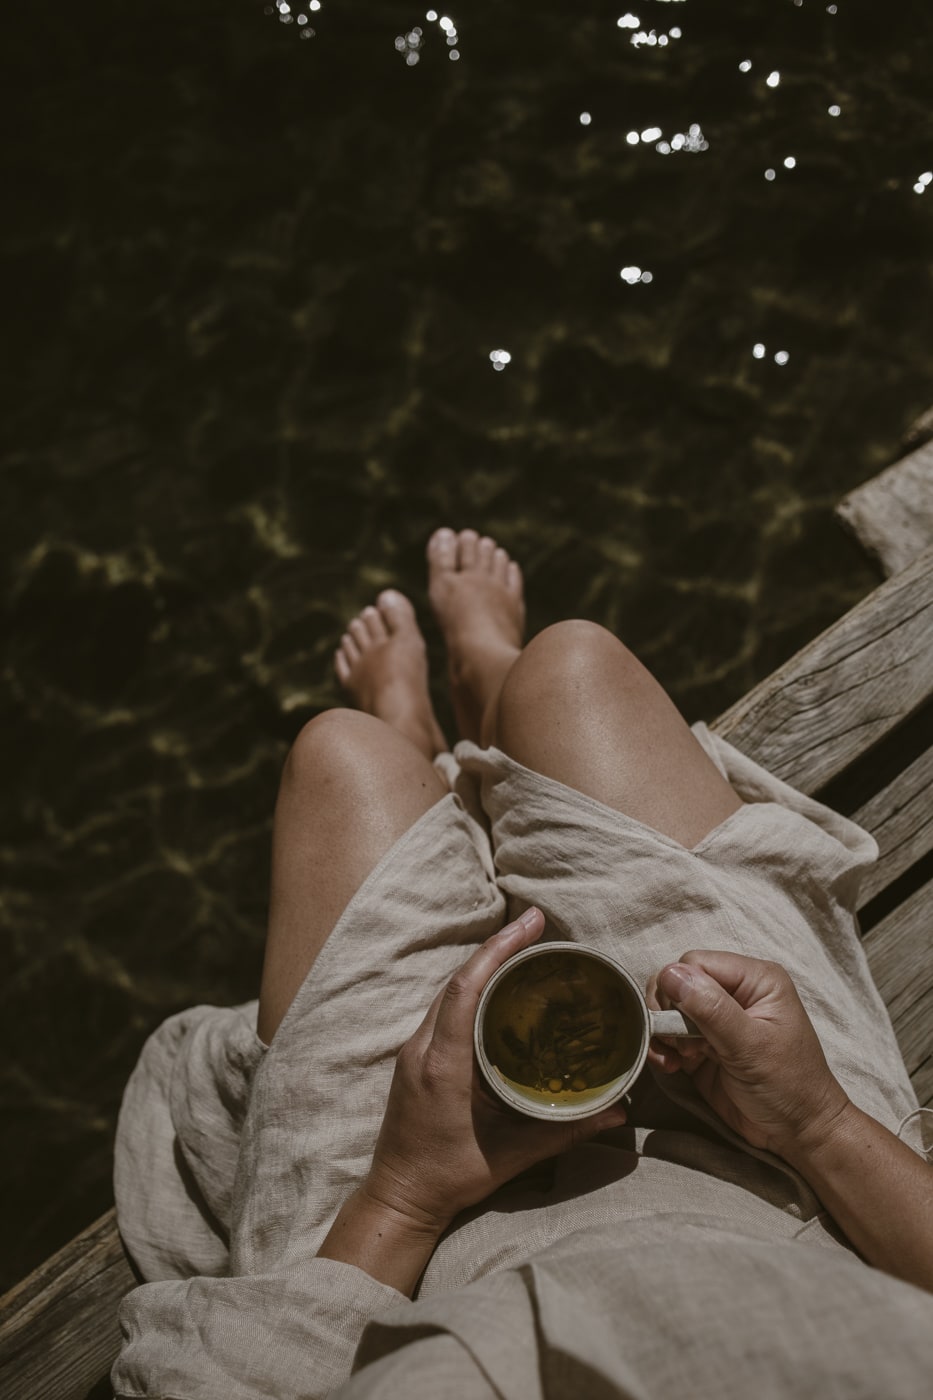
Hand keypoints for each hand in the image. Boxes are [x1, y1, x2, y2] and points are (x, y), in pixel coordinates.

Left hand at [363, 907, 627, 1233]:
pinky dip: (471, 988)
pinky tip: (498, 988)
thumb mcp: (513, 1156)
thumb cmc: (451, 1177)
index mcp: (443, 1064)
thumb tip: (619, 1111)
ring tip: (524, 948)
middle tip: (537, 925)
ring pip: (448, 991)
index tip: (530, 923)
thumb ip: (566, 1130)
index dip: (498, 950)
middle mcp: (423, 1048)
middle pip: (458, 979)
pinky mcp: (415, 1057)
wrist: (399, 1196)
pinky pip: (444, 1008)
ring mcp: (414, 1050)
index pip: (467, 989)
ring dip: (484, 964)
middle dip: (498, 947)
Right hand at [646, 951, 849, 1163]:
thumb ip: (711, 1009)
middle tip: (678, 1043)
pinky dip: (663, 1048)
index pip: (696, 963)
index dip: (678, 988)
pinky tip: (672, 1066)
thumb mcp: (750, 1046)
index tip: (677, 1023)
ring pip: (669, 1008)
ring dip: (663, 1032)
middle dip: (668, 1011)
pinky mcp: (702, 1045)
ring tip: (676, 1058)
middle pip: (678, 981)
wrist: (797, 1133)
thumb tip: (670, 974)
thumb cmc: (788, 1085)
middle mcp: (735, 992)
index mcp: (755, 979)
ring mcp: (717, 1019)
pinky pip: (669, 1034)